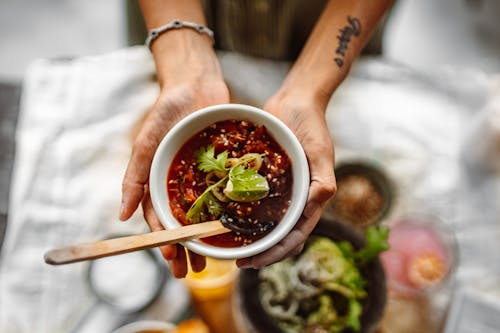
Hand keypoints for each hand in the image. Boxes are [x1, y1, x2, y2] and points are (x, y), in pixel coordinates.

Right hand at [120, 38, 228, 277]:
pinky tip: (236, 227)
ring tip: (215, 259)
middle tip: (197, 270)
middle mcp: (179, 183)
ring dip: (206, 237)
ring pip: (204, 214)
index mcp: (158, 182)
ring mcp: (201, 178)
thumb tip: (120, 216)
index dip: (165, 241)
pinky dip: (228, 211)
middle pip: (182, 223)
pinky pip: (225, 194)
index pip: (159, 219)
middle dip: (187, 248)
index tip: (174, 260)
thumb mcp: (146, 143)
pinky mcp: (221, 169)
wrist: (196, 84)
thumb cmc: (166, 112)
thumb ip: (134, 177)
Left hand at [236, 90, 336, 268]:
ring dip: (251, 236)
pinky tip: (224, 216)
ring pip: (265, 222)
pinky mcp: (266, 177)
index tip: (255, 262)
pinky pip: (254, 199)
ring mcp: (281, 189)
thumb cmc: (312, 124)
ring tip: (230, 245)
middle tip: (239, 261)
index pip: (295, 236)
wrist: (296, 100)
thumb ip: (322, 179)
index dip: (276, 252)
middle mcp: (296, 198)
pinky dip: (242, 211)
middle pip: (279, 235)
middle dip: (261, 251)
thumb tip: (317, 205)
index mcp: (312, 198)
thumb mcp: (320, 151)